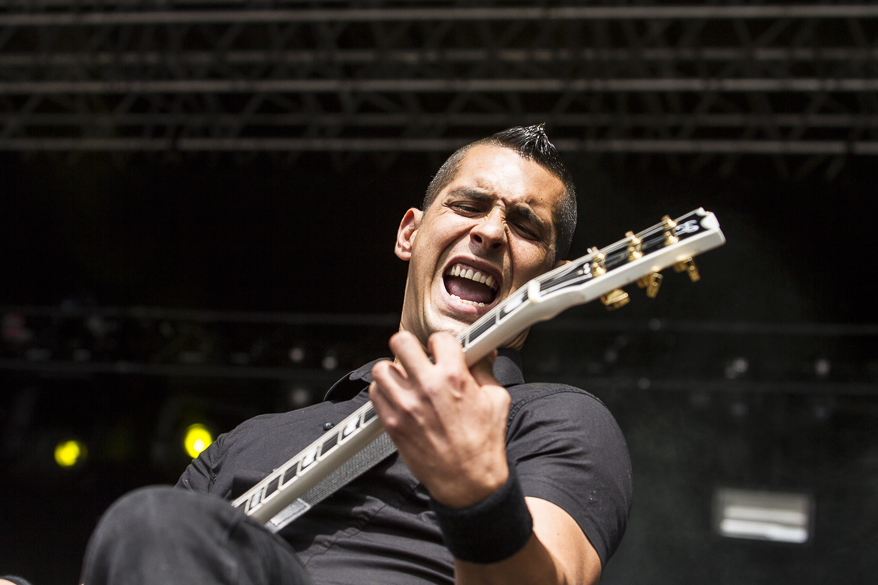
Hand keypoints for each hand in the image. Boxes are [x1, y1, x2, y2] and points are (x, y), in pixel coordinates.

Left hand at [369, 331, 510, 507]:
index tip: (442, 351)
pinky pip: (375, 394)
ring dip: (393, 370)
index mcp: (454, 377)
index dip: (442, 344)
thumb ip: (486, 370)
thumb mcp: (496, 400)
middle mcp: (427, 387)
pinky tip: (397, 396)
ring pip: (382, 368)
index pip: (439, 338)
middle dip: (410, 346)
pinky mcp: (392, 423)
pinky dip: (383, 392)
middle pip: (401, 342)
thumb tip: (484, 353)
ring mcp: (406, 405)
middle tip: (416, 356)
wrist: (468, 482)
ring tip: (404, 378)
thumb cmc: (483, 444)